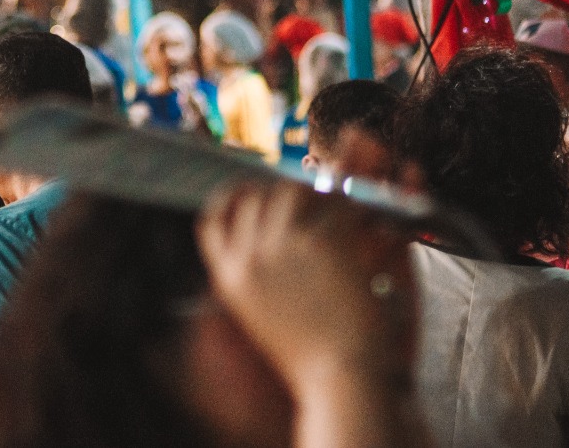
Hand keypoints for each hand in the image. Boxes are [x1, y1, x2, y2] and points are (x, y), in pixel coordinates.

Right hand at [197, 180, 416, 389]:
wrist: (340, 378)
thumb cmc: (310, 355)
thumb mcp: (260, 316)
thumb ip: (254, 275)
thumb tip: (265, 238)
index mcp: (230, 278)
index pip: (212, 219)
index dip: (228, 198)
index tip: (249, 191)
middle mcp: (249, 258)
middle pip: (254, 197)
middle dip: (279, 193)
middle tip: (308, 200)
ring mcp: (282, 246)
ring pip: (290, 190)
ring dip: (312, 194)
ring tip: (333, 209)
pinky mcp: (319, 241)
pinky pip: (330, 204)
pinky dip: (345, 205)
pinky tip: (356, 218)